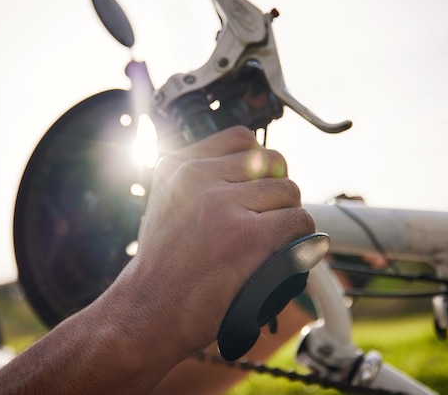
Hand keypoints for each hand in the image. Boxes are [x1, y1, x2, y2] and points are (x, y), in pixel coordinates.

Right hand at [118, 125, 315, 359]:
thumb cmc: (162, 265)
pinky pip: (299, 222)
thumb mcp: (166, 204)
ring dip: (285, 217)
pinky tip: (280, 256)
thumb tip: (253, 165)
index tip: (257, 184)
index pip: (241, 138)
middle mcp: (198, 177)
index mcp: (177, 166)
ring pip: (288, 191)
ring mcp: (223, 204)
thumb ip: (200, 179)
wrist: (148, 310)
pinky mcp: (249, 236)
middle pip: (271, 162)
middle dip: (274, 190)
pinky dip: (299, 241)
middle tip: (263, 218)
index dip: (258, 162)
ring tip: (266, 243)